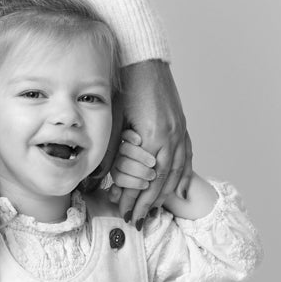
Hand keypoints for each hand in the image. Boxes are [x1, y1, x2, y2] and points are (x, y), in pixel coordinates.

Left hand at [107, 58, 192, 228]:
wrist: (144, 59)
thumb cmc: (126, 85)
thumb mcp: (112, 119)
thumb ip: (107, 151)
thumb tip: (94, 179)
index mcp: (153, 136)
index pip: (144, 178)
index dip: (134, 198)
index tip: (125, 214)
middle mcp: (170, 136)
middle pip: (161, 181)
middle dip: (149, 204)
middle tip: (138, 222)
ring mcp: (179, 131)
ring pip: (176, 172)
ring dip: (165, 195)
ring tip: (155, 212)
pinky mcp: (181, 125)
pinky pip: (186, 157)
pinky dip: (183, 176)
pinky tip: (179, 191)